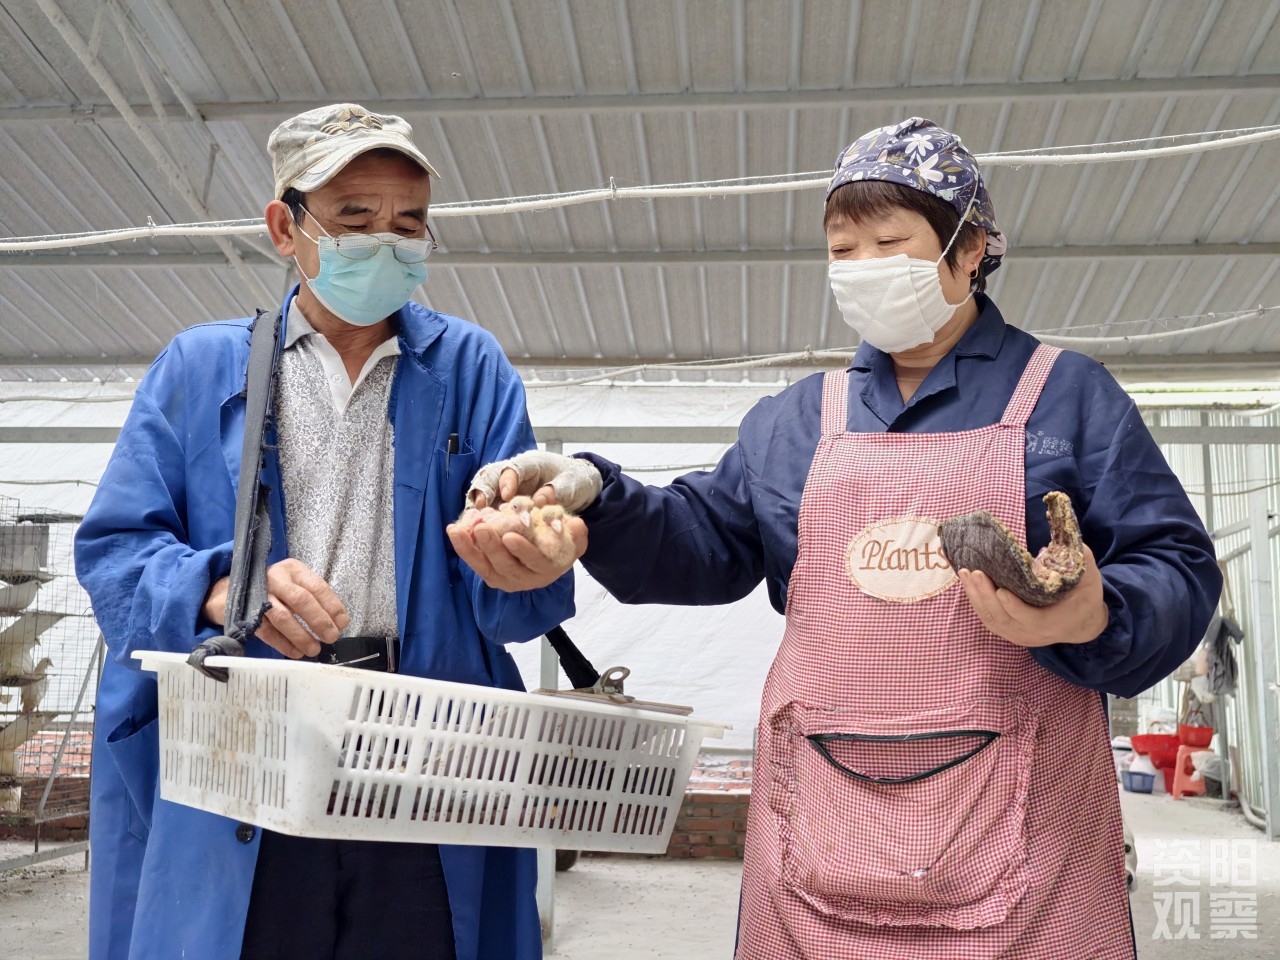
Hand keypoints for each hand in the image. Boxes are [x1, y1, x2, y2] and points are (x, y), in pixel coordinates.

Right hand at [202, 558, 349, 658]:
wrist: (233, 591)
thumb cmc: (275, 589)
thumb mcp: (295, 583)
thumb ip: (314, 597)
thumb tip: (338, 621)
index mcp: (293, 569)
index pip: (317, 587)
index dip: (332, 606)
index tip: (342, 622)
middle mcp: (276, 578)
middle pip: (301, 601)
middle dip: (319, 621)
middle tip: (331, 637)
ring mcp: (259, 596)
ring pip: (284, 618)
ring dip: (302, 636)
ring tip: (314, 649)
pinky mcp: (247, 614)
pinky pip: (268, 631)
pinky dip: (284, 644)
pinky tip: (296, 652)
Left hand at [446, 514, 587, 591]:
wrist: (549, 558)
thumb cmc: (560, 542)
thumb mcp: (573, 536)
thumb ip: (576, 531)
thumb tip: (574, 525)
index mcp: (548, 568)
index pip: (535, 561)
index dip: (522, 550)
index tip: (510, 535)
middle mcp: (527, 579)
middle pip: (507, 566)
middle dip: (492, 547)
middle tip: (482, 528)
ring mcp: (507, 580)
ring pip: (487, 567)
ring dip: (471, 548)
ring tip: (458, 530)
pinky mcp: (492, 577)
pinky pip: (476, 564)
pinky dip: (464, 549)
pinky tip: (454, 531)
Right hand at [467, 451, 601, 512]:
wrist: (573, 484)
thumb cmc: (574, 480)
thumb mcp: (572, 483)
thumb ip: (557, 489)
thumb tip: (540, 501)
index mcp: (531, 464)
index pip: (515, 467)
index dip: (508, 480)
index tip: (507, 495)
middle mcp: (512, 473)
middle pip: (490, 476)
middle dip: (483, 490)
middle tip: (479, 506)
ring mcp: (503, 488)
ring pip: (483, 492)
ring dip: (475, 506)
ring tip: (469, 521)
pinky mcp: (500, 504)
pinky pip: (485, 510)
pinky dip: (478, 519)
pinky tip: (472, 531)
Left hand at [958, 544, 1109, 647]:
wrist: (1082, 623)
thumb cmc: (1085, 596)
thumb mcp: (1089, 578)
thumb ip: (1080, 560)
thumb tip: (1068, 538)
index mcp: (1055, 622)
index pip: (1031, 619)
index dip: (1015, 607)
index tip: (1001, 591)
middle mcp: (1034, 633)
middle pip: (1003, 619)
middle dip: (985, 595)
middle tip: (973, 572)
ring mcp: (1019, 635)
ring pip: (992, 619)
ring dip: (976, 596)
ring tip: (964, 573)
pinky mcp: (1009, 632)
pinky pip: (989, 619)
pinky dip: (976, 602)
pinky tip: (968, 584)